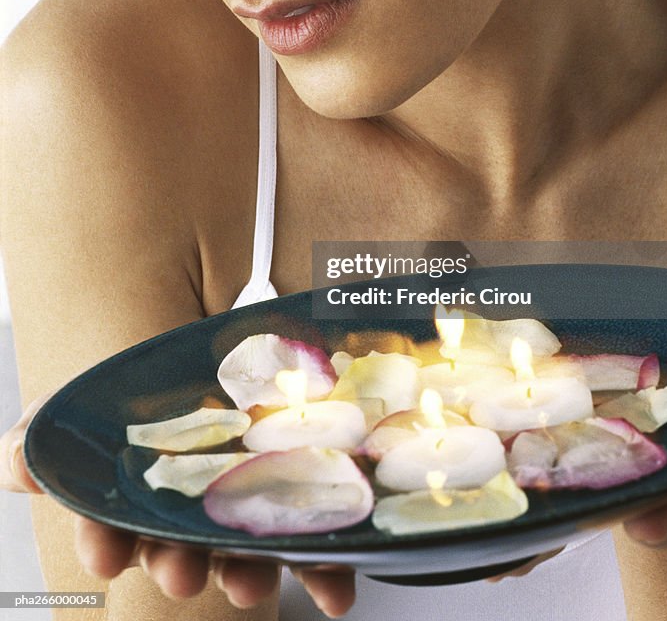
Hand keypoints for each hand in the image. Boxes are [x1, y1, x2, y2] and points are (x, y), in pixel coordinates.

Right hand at [0, 394, 351, 616]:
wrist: (225, 371)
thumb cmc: (148, 400)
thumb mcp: (94, 403)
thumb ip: (47, 435)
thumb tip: (14, 463)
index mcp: (141, 496)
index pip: (114, 524)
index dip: (105, 539)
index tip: (101, 552)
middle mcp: (191, 513)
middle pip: (182, 546)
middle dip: (178, 564)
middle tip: (180, 572)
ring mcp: (247, 511)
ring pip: (247, 551)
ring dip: (249, 574)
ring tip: (254, 584)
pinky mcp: (303, 505)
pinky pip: (319, 543)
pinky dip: (328, 571)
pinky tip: (337, 593)